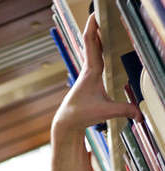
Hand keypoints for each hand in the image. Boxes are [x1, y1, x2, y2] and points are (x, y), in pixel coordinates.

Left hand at [53, 12, 142, 132]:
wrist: (67, 122)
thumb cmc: (81, 114)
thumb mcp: (105, 112)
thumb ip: (124, 110)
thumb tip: (140, 115)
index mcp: (92, 70)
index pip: (91, 41)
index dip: (93, 25)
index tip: (97, 13)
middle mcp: (88, 68)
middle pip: (91, 40)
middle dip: (97, 25)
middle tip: (103, 12)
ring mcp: (86, 73)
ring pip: (91, 48)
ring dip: (97, 34)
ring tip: (104, 23)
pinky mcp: (87, 79)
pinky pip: (92, 56)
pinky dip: (97, 46)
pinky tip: (102, 44)